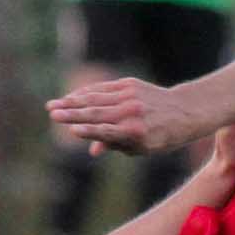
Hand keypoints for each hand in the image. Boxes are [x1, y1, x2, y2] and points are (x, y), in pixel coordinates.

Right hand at [48, 77, 208, 155]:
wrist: (182, 111)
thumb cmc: (160, 136)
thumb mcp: (141, 149)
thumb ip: (115, 146)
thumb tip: (93, 150)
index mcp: (135, 133)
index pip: (107, 132)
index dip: (89, 131)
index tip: (71, 130)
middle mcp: (132, 113)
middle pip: (96, 113)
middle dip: (72, 113)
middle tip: (52, 114)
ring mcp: (130, 96)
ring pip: (96, 98)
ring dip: (72, 101)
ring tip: (53, 105)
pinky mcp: (129, 84)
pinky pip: (102, 88)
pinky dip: (86, 92)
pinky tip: (72, 96)